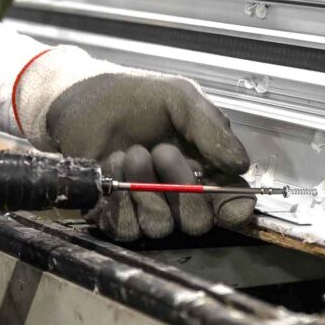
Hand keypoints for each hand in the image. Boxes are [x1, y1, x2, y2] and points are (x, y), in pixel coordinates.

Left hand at [46, 73, 255, 240]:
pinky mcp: (114, 217)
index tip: (227, 201)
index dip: (234, 207)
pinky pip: (126, 228)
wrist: (83, 97)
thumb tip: (241, 163)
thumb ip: (212, 130)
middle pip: (199, 223)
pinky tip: (112, 164)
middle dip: (182, 189)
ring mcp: (147, 209)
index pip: (232, 204)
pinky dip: (119, 197)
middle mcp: (180, 196)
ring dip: (145, 187)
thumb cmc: (136, 96)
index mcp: (207, 170)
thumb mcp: (182, 98)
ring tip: (131, 151)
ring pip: (161, 226)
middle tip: (162, 150)